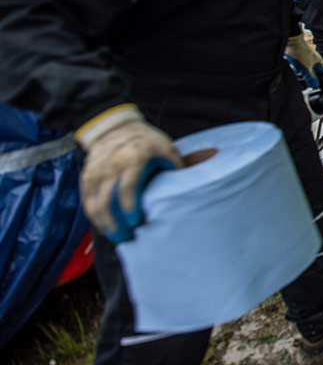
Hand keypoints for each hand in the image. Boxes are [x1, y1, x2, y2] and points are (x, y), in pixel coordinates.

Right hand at [76, 105, 182, 239]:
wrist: (115, 127)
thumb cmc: (146, 140)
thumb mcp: (167, 147)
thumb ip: (178, 165)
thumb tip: (194, 186)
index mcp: (134, 158)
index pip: (127, 187)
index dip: (129, 207)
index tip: (136, 221)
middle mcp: (112, 166)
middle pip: (107, 201)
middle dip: (115, 223)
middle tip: (127, 237)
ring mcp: (96, 172)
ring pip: (93, 204)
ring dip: (103, 223)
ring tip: (116, 236)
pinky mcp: (87, 177)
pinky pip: (87, 200)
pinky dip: (94, 216)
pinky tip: (104, 226)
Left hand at [285, 32, 322, 87]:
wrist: (290, 42)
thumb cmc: (301, 50)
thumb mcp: (307, 68)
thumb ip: (312, 78)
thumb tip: (315, 85)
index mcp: (319, 62)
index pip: (322, 74)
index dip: (320, 81)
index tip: (315, 86)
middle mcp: (313, 60)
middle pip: (313, 73)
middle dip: (308, 78)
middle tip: (305, 81)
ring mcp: (306, 59)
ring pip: (305, 71)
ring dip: (302, 74)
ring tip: (299, 74)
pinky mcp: (298, 59)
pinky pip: (299, 68)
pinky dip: (297, 70)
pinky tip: (295, 70)